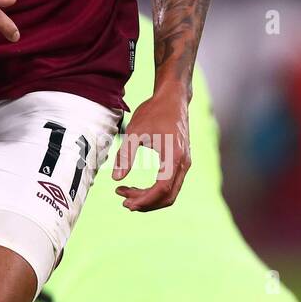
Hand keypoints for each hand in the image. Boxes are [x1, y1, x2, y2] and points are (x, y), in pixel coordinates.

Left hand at [112, 86, 190, 210]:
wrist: (173, 98)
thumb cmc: (153, 112)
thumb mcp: (134, 131)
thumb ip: (125, 156)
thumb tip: (115, 179)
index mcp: (174, 157)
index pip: (162, 189)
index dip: (144, 199)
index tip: (126, 202)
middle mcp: (184, 163)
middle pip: (168, 196)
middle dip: (146, 202)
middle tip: (123, 201)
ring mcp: (185, 163)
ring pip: (170, 192)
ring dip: (149, 197)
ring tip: (125, 193)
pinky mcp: (181, 161)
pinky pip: (170, 184)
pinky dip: (155, 190)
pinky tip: (136, 187)